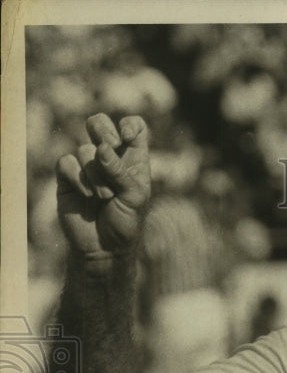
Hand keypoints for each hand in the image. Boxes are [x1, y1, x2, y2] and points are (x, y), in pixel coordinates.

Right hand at [55, 113, 150, 265]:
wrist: (103, 249)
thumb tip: (102, 148)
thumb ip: (121, 172)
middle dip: (104, 129)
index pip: (134, 127)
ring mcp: (87, 167)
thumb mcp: (134, 198)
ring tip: (104, 198)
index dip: (130, 125)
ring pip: (86, 150)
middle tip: (109, 145)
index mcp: (133, 160)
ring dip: (96, 175)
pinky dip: (78, 179)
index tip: (127, 136)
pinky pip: (67, 163)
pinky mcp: (67, 178)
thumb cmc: (125, 224)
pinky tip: (87, 197)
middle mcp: (109, 159)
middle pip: (101, 124)